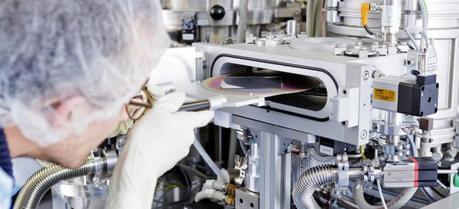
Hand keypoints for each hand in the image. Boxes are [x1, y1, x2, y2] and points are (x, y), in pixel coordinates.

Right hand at [106, 91, 213, 208]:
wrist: (139, 163)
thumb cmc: (147, 137)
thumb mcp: (157, 110)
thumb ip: (171, 101)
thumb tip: (179, 96)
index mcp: (188, 122)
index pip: (205, 115)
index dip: (205, 110)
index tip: (206, 109)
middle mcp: (188, 137)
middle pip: (188, 125)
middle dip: (177, 121)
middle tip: (161, 117)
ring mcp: (181, 150)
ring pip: (178, 137)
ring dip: (169, 132)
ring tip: (152, 131)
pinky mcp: (173, 160)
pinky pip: (171, 148)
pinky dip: (164, 144)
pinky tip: (151, 142)